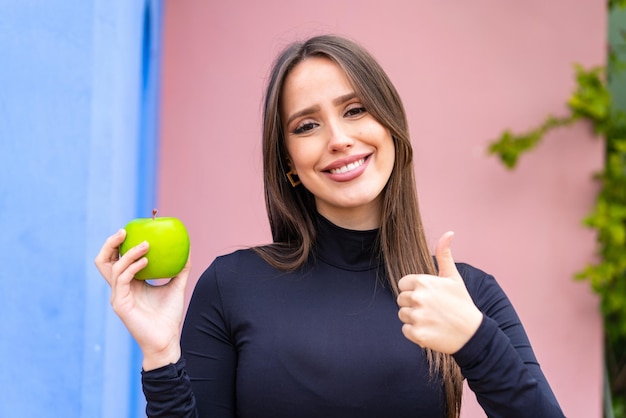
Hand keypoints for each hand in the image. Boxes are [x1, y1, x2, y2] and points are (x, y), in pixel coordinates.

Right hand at [94, 229, 190, 369]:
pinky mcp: (120, 304)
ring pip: (113, 267)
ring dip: (129, 253)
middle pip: (104, 261)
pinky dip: (132, 267)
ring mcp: (118, 296)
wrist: (166, 340)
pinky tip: (146, 261)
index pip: (117, 258)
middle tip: (124, 231)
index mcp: (130, 283)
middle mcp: (120, 288)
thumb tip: (187, 250)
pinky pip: (122, 279)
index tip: (132, 228)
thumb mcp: (176, 287)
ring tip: (146, 244)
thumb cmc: (169, 316)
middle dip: (110, 243)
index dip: (119, 243)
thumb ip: (180, 269)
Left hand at [397, 231, 482, 353]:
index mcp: (423, 282)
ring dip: (414, 319)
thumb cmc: (461, 303)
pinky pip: (405, 330)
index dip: (414, 290)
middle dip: (413, 305)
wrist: (473, 334)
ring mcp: (417, 316)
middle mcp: (418, 298)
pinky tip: (431, 330)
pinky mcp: (417, 334)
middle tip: (432, 310)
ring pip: (403, 315)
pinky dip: (416, 333)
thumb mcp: (453, 277)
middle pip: (401, 300)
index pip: (403, 284)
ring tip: (432, 320)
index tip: (429, 297)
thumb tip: (449, 232)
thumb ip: (444, 255)